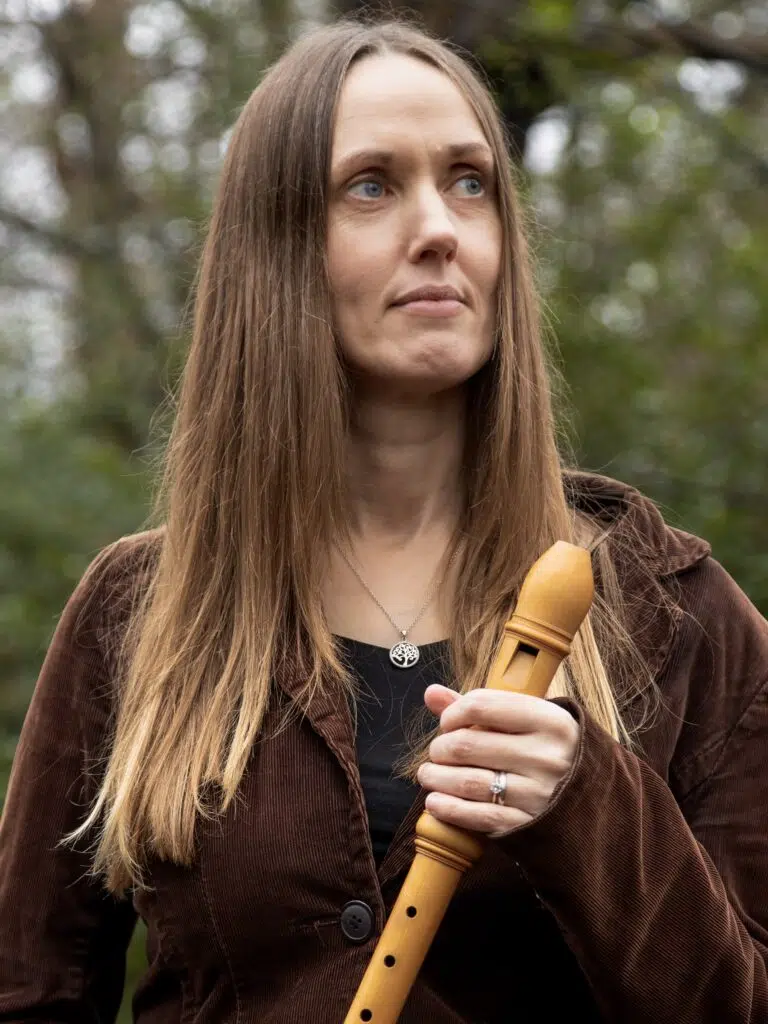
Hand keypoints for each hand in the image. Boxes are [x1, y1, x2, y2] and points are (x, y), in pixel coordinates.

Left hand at [416, 684, 579, 837]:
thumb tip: (432, 693)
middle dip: (440, 748)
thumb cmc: (551, 752)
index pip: (482, 705)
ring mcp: (538, 794)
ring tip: (428, 774)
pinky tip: (436, 801)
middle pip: (467, 745)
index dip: (453, 713)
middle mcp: (547, 756)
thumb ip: (481, 708)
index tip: (447, 722)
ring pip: (467, 782)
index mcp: (551, 721)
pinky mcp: (528, 825)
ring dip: (436, 778)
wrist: (595, 804)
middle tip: (437, 752)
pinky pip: (477, 816)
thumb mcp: (531, 722)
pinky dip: (448, 808)